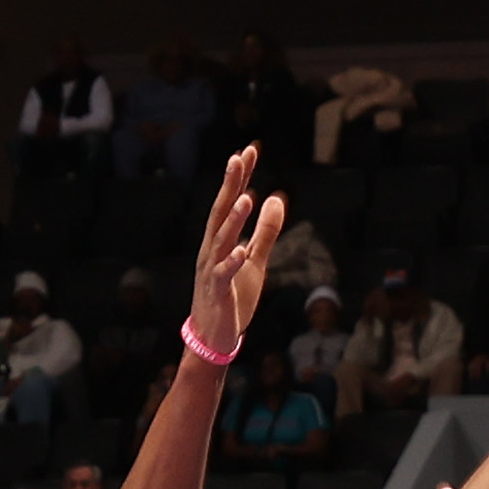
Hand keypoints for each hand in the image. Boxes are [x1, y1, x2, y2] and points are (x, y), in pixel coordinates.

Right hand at [186, 148, 284, 361]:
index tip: (248, 151)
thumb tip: (276, 199)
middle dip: (231, 186)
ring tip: (247, 198)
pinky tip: (241, 250)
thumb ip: (266, 232)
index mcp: (221, 240)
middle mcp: (212, 250)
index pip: (230, 202)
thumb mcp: (255, 261)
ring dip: (233, 220)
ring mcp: (212, 271)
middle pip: (221, 212)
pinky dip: (232, 263)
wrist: (212, 337)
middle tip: (239, 158)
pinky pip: (223, 276)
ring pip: (221, 241)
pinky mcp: (218, 294)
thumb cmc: (233, 298)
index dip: (239, 177)